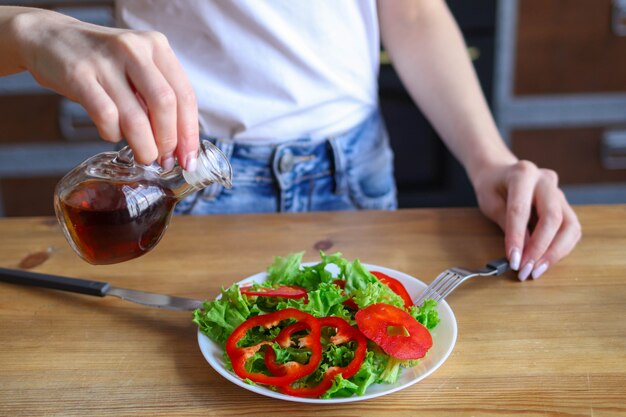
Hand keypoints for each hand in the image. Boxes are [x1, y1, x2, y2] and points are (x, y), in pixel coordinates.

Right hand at [13, 9, 198, 168]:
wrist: (49, 38)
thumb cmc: (101, 61)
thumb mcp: (137, 66)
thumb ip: (159, 95)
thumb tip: (180, 143)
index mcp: (157, 46)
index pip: (185, 95)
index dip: (189, 132)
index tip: (189, 158)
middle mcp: (135, 49)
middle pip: (165, 104)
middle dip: (169, 140)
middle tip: (166, 160)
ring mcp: (106, 61)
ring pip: (136, 116)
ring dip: (144, 146)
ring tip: (144, 157)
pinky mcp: (79, 76)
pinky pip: (106, 117)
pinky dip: (113, 134)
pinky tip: (112, 134)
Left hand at [471, 160, 581, 279]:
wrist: (501, 172)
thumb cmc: (492, 186)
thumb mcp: (489, 201)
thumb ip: (506, 223)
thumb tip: (523, 251)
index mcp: (523, 174)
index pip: (521, 210)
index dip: (517, 237)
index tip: (513, 260)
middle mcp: (546, 180)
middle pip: (553, 217)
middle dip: (540, 248)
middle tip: (526, 270)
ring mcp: (559, 192)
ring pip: (569, 226)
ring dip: (555, 253)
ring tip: (536, 270)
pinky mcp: (565, 206)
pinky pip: (571, 230)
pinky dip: (560, 249)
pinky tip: (545, 262)